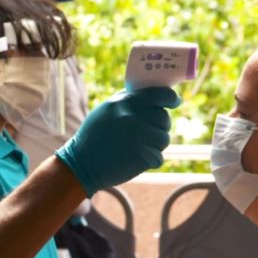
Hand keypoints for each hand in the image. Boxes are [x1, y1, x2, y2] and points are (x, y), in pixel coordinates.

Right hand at [55, 86, 181, 193]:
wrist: (82, 163)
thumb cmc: (94, 135)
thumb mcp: (107, 109)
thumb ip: (129, 100)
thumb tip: (155, 96)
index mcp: (125, 102)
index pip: (160, 94)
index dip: (171, 98)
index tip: (174, 102)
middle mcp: (134, 117)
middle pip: (164, 118)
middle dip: (158, 126)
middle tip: (145, 132)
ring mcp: (139, 137)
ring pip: (164, 138)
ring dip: (155, 144)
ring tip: (138, 147)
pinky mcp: (142, 156)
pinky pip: (159, 156)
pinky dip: (151, 160)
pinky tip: (135, 158)